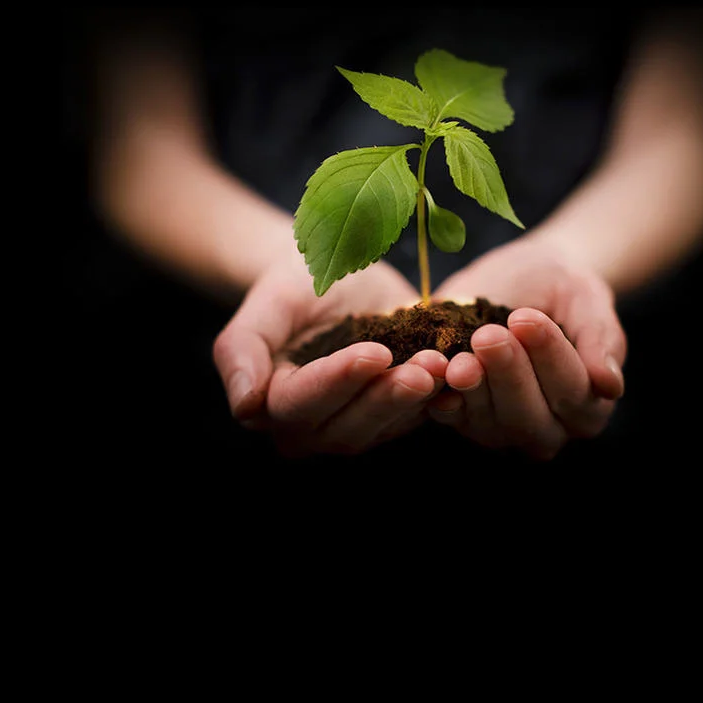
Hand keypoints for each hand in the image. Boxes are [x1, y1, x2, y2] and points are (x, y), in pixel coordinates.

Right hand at [212, 254, 447, 455]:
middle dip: (387, 397)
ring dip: (418, 398)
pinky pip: (417, 415)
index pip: (303, 402)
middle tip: (425, 367)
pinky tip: (461, 372)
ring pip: (386, 425)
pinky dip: (440, 396)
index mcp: (270, 404)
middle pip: (349, 425)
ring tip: (444, 365)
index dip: (339, 380)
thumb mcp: (268, 303)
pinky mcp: (393, 416)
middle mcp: (311, 428)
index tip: (375, 353)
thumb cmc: (293, 284)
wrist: (333, 274)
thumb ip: (242, 350)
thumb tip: (245, 406)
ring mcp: (355, 426)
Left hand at [428, 239, 626, 459]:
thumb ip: (600, 340)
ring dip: (473, 389)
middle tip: (489, 335)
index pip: (572, 392)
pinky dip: (442, 396)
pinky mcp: (462, 419)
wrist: (522, 276)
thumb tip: (610, 386)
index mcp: (588, 407)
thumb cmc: (563, 288)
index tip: (527, 318)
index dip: (550, 358)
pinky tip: (435, 371)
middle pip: (529, 417)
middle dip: (508, 375)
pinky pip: (451, 416)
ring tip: (459, 354)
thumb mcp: (587, 300)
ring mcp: (502, 430)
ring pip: (489, 422)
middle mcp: (548, 429)